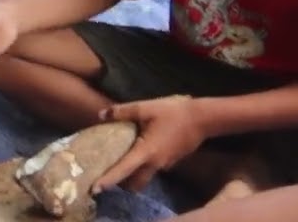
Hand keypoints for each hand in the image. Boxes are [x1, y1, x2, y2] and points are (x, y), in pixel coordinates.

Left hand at [92, 95, 206, 193]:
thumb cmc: (173, 113)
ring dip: (133, 176)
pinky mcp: (171, 162)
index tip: (95, 189)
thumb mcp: (144, 108)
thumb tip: (101, 115)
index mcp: (146, 152)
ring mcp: (165, 165)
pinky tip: (138, 151)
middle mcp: (155, 164)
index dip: (108, 180)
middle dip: (121, 184)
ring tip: (119, 162)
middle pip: (135, 183)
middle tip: (107, 174)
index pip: (123, 171)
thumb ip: (122, 112)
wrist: (202, 118)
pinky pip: (153, 169)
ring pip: (145, 178)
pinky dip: (143, 166)